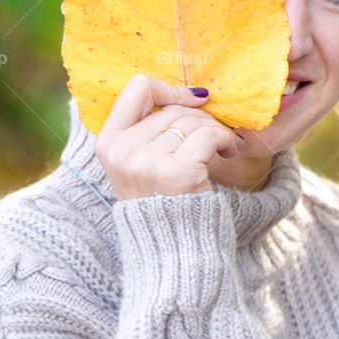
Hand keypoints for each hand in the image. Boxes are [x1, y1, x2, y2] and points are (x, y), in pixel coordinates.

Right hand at [95, 74, 242, 198]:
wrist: (174, 249)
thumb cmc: (163, 202)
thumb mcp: (138, 165)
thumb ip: (148, 130)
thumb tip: (192, 93)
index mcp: (108, 144)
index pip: (137, 89)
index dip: (169, 89)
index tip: (192, 100)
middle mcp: (123, 151)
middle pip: (172, 109)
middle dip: (200, 118)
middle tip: (214, 136)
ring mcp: (147, 162)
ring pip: (193, 122)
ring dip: (216, 131)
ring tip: (223, 147)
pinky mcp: (177, 172)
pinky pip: (209, 136)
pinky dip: (226, 140)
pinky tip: (229, 152)